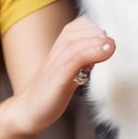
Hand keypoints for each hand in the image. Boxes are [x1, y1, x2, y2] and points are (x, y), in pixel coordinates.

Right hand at [5, 16, 114, 135]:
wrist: (27, 111)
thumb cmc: (49, 94)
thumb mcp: (68, 74)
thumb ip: (82, 62)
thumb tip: (102, 50)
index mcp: (57, 52)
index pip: (73, 28)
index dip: (90, 28)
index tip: (104, 36)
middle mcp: (55, 55)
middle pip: (74, 32)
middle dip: (95, 33)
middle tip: (110, 41)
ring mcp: (55, 66)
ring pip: (75, 45)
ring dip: (95, 42)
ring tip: (110, 45)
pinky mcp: (57, 78)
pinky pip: (74, 61)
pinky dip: (91, 53)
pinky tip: (105, 53)